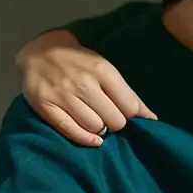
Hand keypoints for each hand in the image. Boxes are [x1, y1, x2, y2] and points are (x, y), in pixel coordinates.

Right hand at [20, 30, 156, 147]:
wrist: (41, 52)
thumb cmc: (80, 62)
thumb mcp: (106, 69)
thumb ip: (127, 93)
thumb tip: (152, 117)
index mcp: (104, 71)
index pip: (129, 105)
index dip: (131, 114)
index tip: (125, 112)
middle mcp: (85, 84)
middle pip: (114, 119)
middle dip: (116, 123)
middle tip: (110, 118)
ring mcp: (64, 96)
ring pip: (94, 127)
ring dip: (100, 130)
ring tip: (97, 122)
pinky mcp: (46, 107)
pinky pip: (70, 130)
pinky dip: (85, 139)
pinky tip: (93, 139)